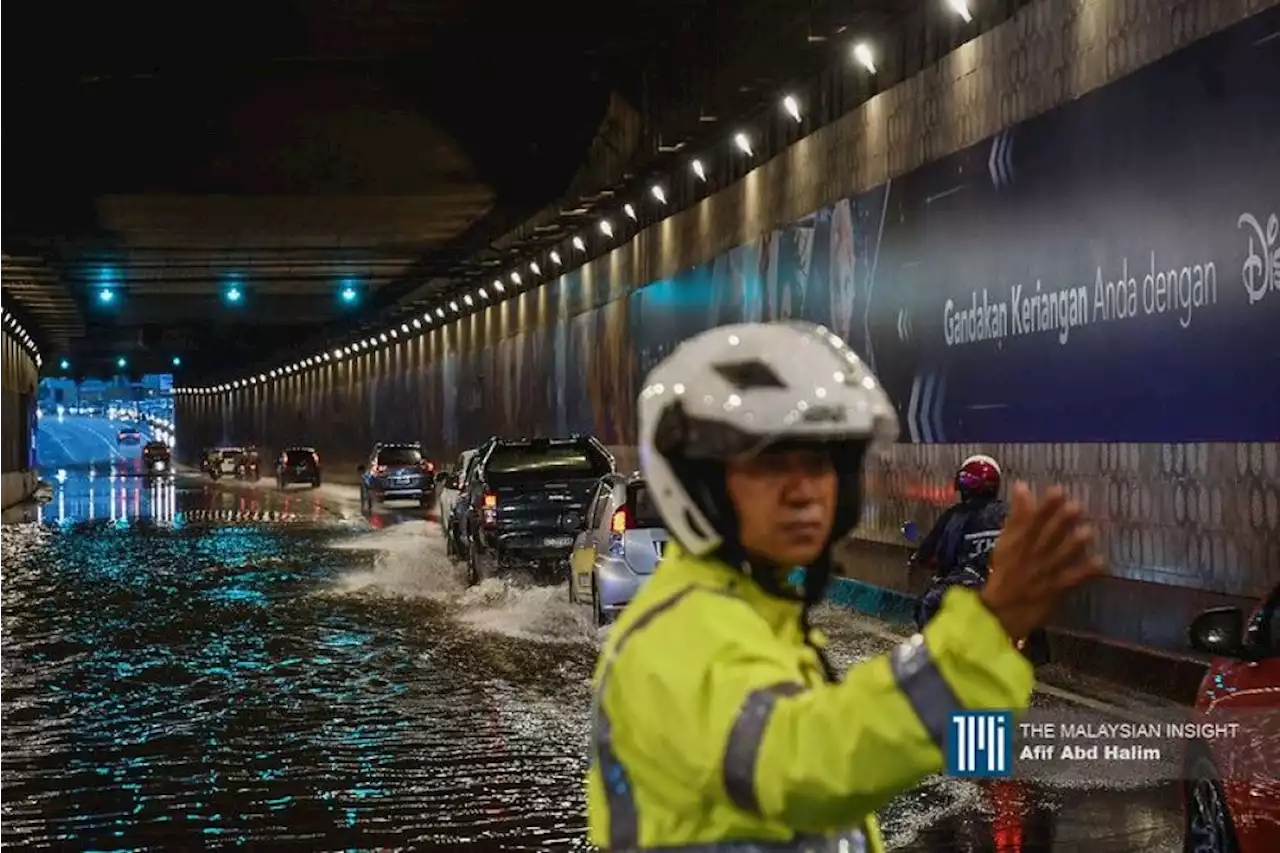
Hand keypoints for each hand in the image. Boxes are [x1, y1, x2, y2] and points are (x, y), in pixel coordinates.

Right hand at [980, 482, 1106, 640]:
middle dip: (1061, 522)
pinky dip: (1086, 571)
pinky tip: (1100, 562)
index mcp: (1019, 541)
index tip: (1058, 491)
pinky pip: (1073, 579)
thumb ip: (1016, 515)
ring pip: (1061, 556)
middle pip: (1048, 536)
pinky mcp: (1057, 589)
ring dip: (1073, 545)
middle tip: (1076, 507)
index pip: (1032, 520)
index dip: (1045, 506)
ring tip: (1087, 532)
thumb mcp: (1006, 541)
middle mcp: (1034, 554)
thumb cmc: (1005, 572)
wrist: (1002, 610)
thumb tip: (1023, 486)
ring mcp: (1046, 572)